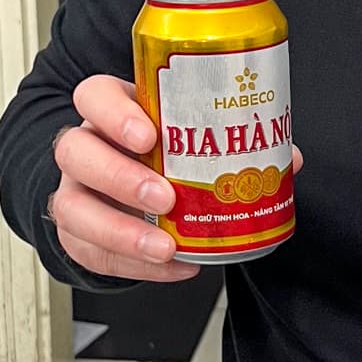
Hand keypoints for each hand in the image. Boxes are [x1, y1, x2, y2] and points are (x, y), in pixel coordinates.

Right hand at [49, 74, 302, 282]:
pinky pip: (90, 251)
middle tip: (165, 198)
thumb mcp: (190, 136)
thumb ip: (235, 142)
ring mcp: (74, 190)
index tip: (150, 134)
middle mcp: (85, 146)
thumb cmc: (162, 153)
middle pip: (75, 151)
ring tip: (166, 245)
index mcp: (112, 111)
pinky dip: (133, 265)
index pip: (93, 95)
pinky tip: (174, 264)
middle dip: (119, 176)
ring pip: (71, 207)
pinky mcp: (75, 232)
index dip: (114, 113)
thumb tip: (290, 158)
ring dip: (120, 231)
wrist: (126, 189)